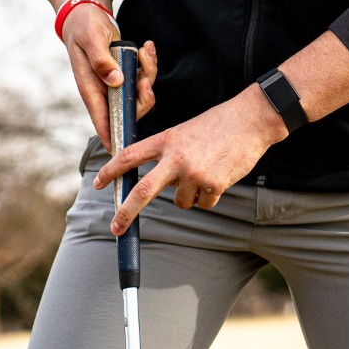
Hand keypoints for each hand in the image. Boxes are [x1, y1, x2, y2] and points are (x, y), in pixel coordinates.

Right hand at [59, 2, 156, 152]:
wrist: (86, 15)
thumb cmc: (84, 27)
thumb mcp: (91, 39)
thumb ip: (101, 61)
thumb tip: (116, 81)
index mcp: (90, 88)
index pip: (102, 120)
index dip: (113, 136)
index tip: (124, 152)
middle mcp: (104, 89)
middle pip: (129, 109)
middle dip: (143, 98)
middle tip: (146, 80)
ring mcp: (116, 82)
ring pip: (140, 93)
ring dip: (149, 74)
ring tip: (147, 50)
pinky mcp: (126, 72)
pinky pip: (143, 77)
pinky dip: (149, 63)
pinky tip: (147, 46)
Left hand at [93, 84, 287, 234]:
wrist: (251, 120)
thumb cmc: (219, 124)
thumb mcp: (185, 131)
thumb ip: (168, 153)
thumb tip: (157, 184)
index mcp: (166, 140)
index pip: (129, 156)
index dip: (111, 171)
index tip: (97, 183)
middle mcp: (176, 158)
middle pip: (142, 192)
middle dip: (125, 213)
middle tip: (115, 228)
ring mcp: (194, 173)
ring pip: (181, 202)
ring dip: (190, 195)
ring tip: (206, 171)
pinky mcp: (213, 185)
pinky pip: (204, 203)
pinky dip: (211, 196)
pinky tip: (220, 175)